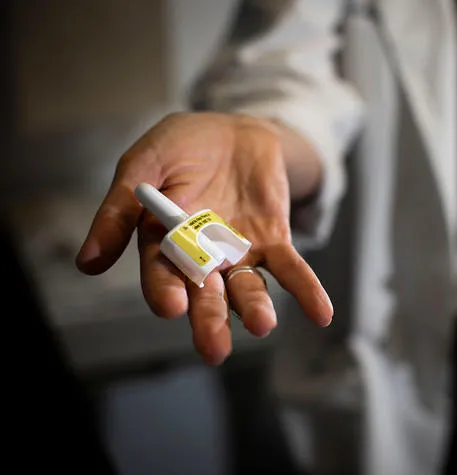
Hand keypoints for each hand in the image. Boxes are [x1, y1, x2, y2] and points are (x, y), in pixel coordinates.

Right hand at [76, 112, 331, 364]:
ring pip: (246, 288)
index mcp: (162, 243)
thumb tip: (85, 264)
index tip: (172, 306)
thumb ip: (119, 209)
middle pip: (205, 294)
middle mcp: (200, 258)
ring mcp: (238, 253)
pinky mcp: (272, 242)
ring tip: (262, 324)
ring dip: (255, 308)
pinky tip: (321, 314)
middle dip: (209, 321)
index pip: (161, 273)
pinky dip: (306, 290)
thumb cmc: (179, 148)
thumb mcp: (143, 165)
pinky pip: (290, 269)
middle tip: (214, 350)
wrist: (231, 131)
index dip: (165, 290)